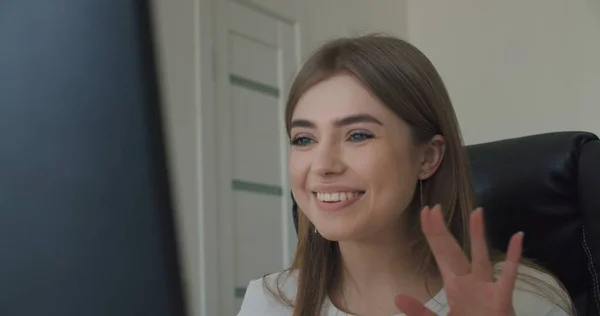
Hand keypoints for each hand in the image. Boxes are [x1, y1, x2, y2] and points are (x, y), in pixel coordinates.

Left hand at [394, 205, 522, 315]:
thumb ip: (420, 311)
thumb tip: (398, 298)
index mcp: (454, 285)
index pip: (440, 254)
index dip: (432, 234)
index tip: (425, 211)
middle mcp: (469, 281)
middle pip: (453, 252)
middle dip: (442, 231)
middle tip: (434, 207)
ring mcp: (486, 288)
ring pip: (481, 258)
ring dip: (478, 236)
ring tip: (477, 211)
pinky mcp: (502, 298)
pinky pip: (509, 276)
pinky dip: (513, 257)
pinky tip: (516, 237)